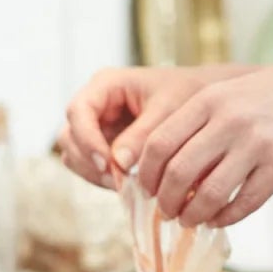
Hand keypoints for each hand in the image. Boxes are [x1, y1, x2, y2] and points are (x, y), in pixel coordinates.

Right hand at [58, 66, 212, 188]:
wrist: (203, 99)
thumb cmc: (187, 94)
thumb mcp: (169, 109)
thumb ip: (144, 134)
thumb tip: (119, 163)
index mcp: (105, 84)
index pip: (78, 111)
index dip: (86, 139)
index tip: (107, 164)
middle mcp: (95, 104)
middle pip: (69, 136)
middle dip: (89, 161)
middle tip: (118, 181)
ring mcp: (97, 126)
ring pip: (74, 155)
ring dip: (94, 174)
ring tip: (125, 187)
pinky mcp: (104, 145)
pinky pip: (90, 166)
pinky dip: (103, 178)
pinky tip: (128, 186)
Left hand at [135, 58, 272, 225]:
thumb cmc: (256, 101)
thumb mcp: (219, 97)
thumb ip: (187, 127)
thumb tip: (154, 174)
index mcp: (207, 101)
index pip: (160, 143)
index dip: (146, 173)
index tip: (146, 189)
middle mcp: (231, 120)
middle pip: (180, 172)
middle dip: (166, 200)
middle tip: (166, 211)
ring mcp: (259, 143)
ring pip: (211, 193)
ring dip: (193, 215)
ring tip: (189, 219)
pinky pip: (246, 203)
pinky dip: (226, 218)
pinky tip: (218, 219)